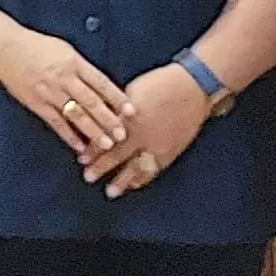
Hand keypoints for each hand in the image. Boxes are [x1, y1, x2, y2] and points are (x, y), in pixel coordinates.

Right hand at [0, 27, 132, 161]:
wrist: (4, 48)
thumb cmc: (35, 46)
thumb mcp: (64, 49)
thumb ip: (82, 68)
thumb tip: (101, 87)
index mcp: (73, 62)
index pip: (101, 83)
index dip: (117, 98)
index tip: (131, 111)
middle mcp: (64, 78)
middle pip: (91, 102)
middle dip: (109, 120)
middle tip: (123, 134)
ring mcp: (49, 92)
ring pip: (76, 115)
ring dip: (92, 131)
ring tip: (106, 144)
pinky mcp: (36, 103)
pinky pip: (56, 123)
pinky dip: (69, 136)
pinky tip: (79, 147)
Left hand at [87, 65, 210, 194]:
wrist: (193, 88)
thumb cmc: (161, 84)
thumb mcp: (132, 92)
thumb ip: (117, 111)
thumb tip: (101, 122)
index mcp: (130, 118)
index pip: (105, 138)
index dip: (92, 150)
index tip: (82, 158)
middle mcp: (143, 135)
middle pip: (117, 155)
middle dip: (101, 168)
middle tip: (88, 177)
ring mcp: (158, 145)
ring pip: (136, 168)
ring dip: (122, 181)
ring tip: (111, 191)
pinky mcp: (171, 151)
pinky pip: (153, 169)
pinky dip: (142, 178)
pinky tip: (134, 184)